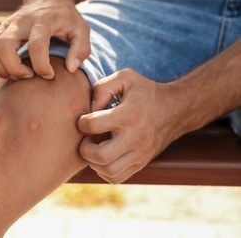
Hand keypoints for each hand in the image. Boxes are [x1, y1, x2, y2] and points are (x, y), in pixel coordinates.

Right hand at [0, 0, 90, 79]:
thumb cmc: (65, 18)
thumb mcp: (81, 29)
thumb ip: (81, 49)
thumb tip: (70, 68)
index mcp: (43, 20)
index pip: (36, 44)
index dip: (42, 66)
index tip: (50, 75)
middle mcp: (21, 22)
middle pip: (4, 46)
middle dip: (15, 69)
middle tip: (30, 76)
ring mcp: (7, 25)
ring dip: (2, 68)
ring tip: (20, 75)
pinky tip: (12, 70)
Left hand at [77, 68, 181, 183]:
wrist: (175, 109)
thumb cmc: (145, 92)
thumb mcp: (126, 78)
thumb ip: (103, 87)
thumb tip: (90, 108)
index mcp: (129, 115)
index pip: (93, 125)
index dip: (81, 122)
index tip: (84, 118)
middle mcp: (135, 137)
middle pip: (101, 156)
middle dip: (84, 149)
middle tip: (86, 138)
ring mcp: (140, 154)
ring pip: (108, 171)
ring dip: (93, 162)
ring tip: (94, 147)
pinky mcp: (141, 163)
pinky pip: (116, 178)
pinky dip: (103, 171)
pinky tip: (103, 156)